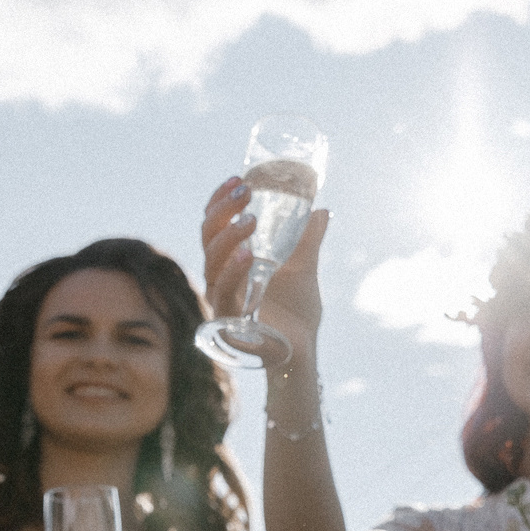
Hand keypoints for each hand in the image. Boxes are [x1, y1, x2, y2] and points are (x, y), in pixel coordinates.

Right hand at [201, 179, 327, 364]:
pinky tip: (248, 256)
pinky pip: (223, 293)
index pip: (215, 226)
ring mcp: (222, 300)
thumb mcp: (305, 268)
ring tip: (251, 220)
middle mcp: (220, 278)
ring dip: (229, 237)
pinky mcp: (229, 321)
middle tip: (245, 192)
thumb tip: (321, 209)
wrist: (303, 351)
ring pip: (211, 262)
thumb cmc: (297, 314)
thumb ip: (309, 240)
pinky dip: (233, 272)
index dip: (221, 201)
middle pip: (208, 237)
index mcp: (232, 263)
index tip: (238, 179)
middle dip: (223, 211)